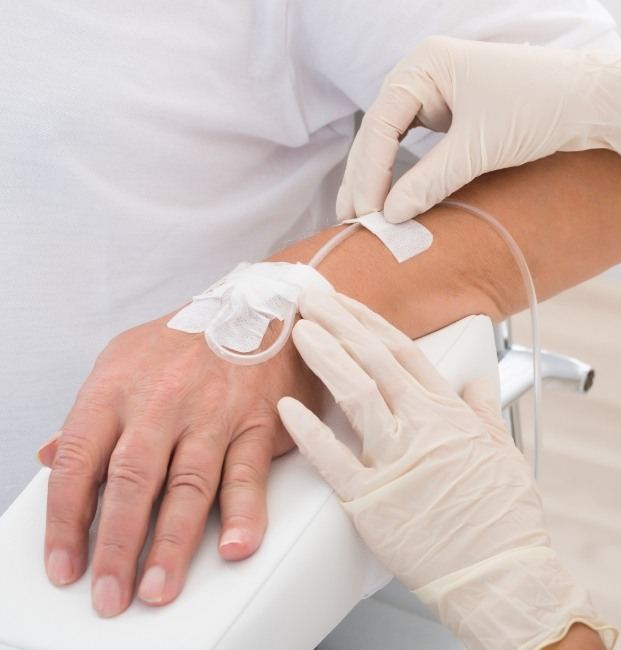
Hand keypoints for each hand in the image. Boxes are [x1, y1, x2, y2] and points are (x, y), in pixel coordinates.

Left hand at [36, 312, 319, 616]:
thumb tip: (51, 455)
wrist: (259, 307)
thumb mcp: (124, 360)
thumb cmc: (188, 340)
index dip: (65, 520)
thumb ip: (90, 413)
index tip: (63, 565)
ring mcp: (212, 410)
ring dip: (171, 543)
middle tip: (109, 595)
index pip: (78, 460)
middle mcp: (162, 399)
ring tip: (157, 588)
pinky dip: (242, 512)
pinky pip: (247, 471)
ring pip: (187, 484)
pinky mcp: (257, 419)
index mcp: (117, 385)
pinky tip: (232, 546)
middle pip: (130, 480)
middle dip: (115, 545)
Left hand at [278, 288, 615, 649]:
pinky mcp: (371, 500)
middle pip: (372, 359)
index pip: (402, 350)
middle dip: (338, 323)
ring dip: (324, 357)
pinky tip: (286, 407)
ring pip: (354, 394)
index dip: (369, 322)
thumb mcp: (502, 449)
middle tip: (310, 299)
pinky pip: (333, 458)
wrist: (502, 576)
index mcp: (447, 413)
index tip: (346, 304)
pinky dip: (308, 431)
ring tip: (299, 332)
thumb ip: (484, 407)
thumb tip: (477, 383)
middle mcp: (421, 426)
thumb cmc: (504, 517)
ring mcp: (395, 460)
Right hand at [336, 35, 620, 222]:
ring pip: (386, 142)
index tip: (366, 212)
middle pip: (376, 133)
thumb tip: (390, 216)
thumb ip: (430, 181)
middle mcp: (420, 75)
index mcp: (424, 65)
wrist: (587, 102)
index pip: (380, 124)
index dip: (369, 172)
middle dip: (363, 178)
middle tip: (350, 220)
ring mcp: (429, 94)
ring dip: (372, 179)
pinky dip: (395, 174)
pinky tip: (383, 199)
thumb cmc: (538, 107)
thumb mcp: (478, 147)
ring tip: (356, 216)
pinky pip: (407, 147)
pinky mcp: (442, 115)